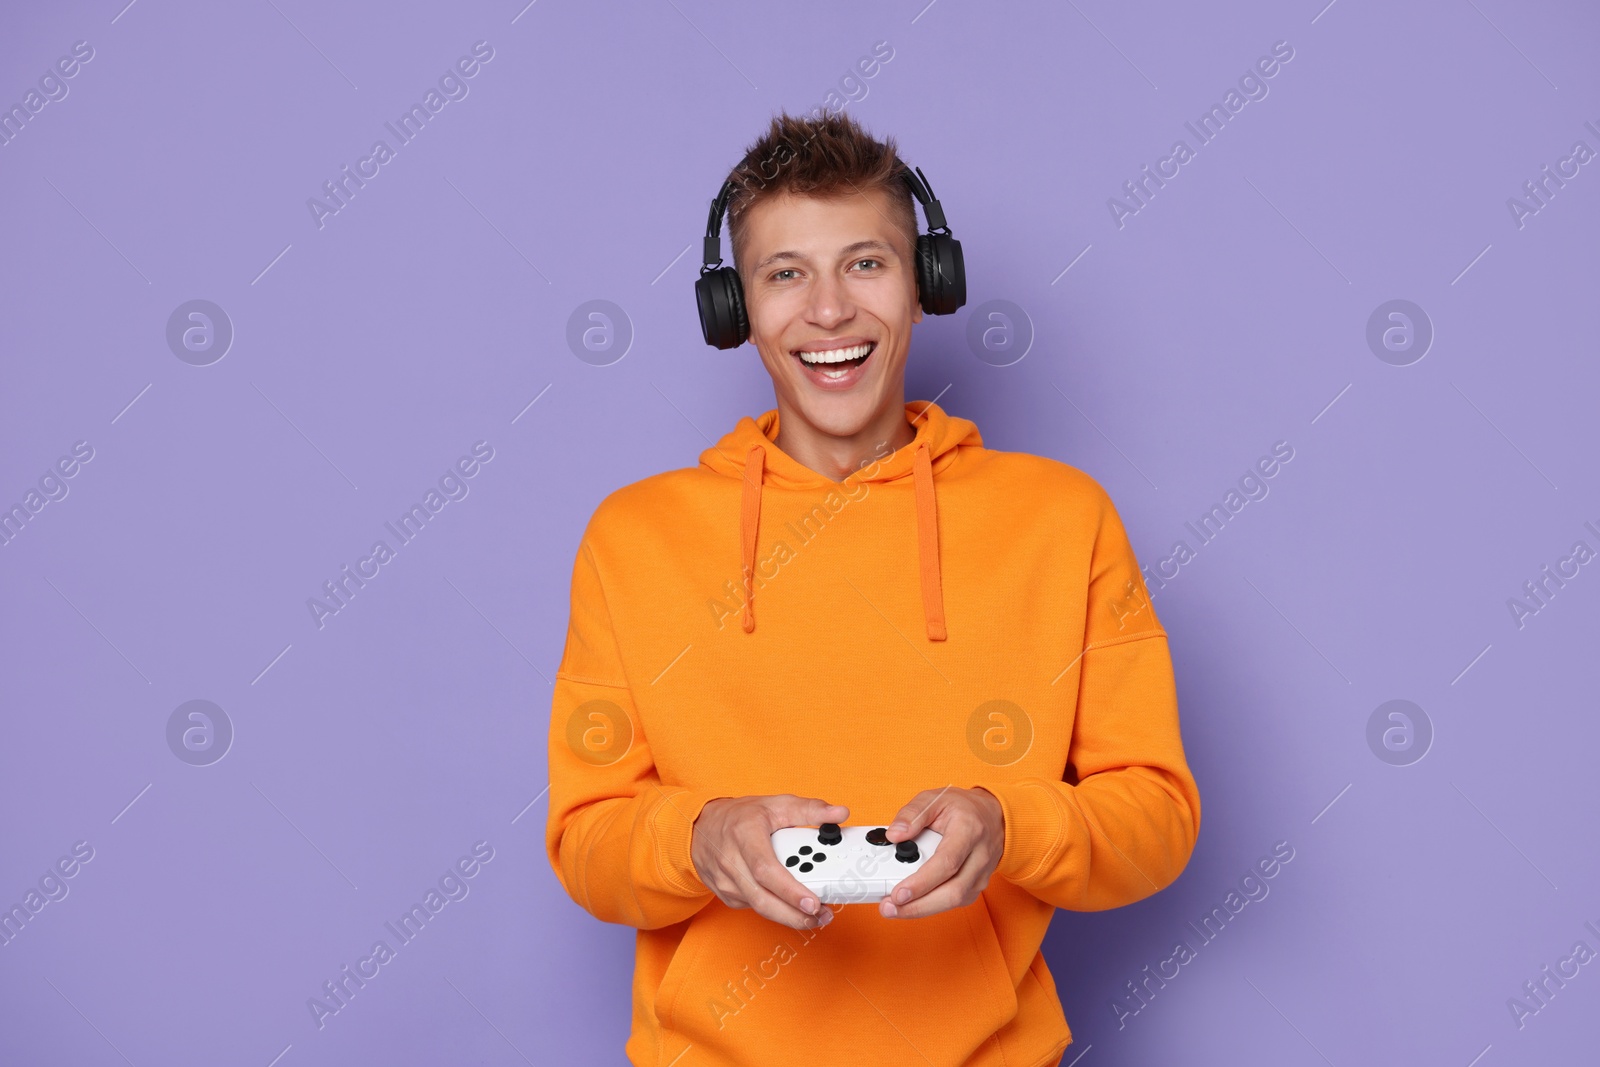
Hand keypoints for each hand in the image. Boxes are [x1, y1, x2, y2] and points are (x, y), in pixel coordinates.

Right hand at [691, 795, 848, 929]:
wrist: (700, 829)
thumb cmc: (739, 817)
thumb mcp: (775, 804)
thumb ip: (809, 809)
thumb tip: (839, 813)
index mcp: (744, 835)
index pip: (765, 869)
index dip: (790, 890)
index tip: (813, 901)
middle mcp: (731, 862)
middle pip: (763, 899)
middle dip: (795, 914)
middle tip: (822, 915)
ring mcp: (726, 883)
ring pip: (760, 908)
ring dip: (790, 917)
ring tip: (816, 915)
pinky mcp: (727, 896)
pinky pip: (756, 908)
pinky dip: (776, 911)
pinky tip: (793, 908)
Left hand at [879, 786, 1004, 918]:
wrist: (994, 817)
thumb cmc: (963, 808)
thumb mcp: (935, 798)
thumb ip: (912, 814)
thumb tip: (893, 835)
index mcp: (969, 830)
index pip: (947, 862)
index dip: (922, 882)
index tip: (899, 893)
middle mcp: (979, 856)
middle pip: (952, 891)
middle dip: (918, 906)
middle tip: (889, 907)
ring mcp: (981, 875)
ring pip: (953, 901)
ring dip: (921, 910)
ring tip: (894, 909)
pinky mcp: (976, 887)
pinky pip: (953, 903)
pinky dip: (930, 906)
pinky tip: (911, 904)